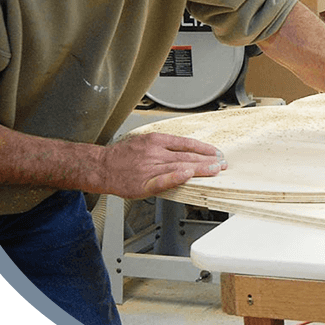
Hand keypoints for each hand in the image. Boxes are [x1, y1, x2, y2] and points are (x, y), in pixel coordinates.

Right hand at [99, 132, 226, 197]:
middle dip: (207, 160)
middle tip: (222, 163)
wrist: (101, 166)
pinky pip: (163, 180)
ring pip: (180, 166)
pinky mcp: (144, 183)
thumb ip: (164, 146)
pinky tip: (188, 175)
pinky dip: (176, 177)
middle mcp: (155, 152)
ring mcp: (150, 168)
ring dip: (200, 168)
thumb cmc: (122, 156)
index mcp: (156, 140)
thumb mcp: (144, 141)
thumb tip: (185, 152)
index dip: (204, 148)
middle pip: (187, 155)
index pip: (186, 143)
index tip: (216, 153)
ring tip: (214, 170)